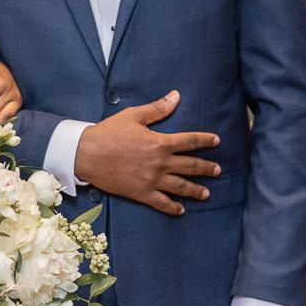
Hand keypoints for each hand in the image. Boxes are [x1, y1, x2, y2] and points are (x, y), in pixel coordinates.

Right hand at [74, 90, 220, 213]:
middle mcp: (160, 163)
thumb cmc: (108, 133)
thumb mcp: (134, 116)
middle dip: (207, 168)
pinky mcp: (141, 193)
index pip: (191, 141)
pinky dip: (173, 208)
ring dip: (196, 190)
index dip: (206, 140)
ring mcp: (152, 180)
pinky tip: (181, 209)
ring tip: (206, 193)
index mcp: (160, 142)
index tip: (217, 141)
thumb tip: (176, 96)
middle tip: (218, 170)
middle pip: (191, 166)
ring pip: (181, 187)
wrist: (87, 154)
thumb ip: (157, 108)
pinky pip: (162, 203)